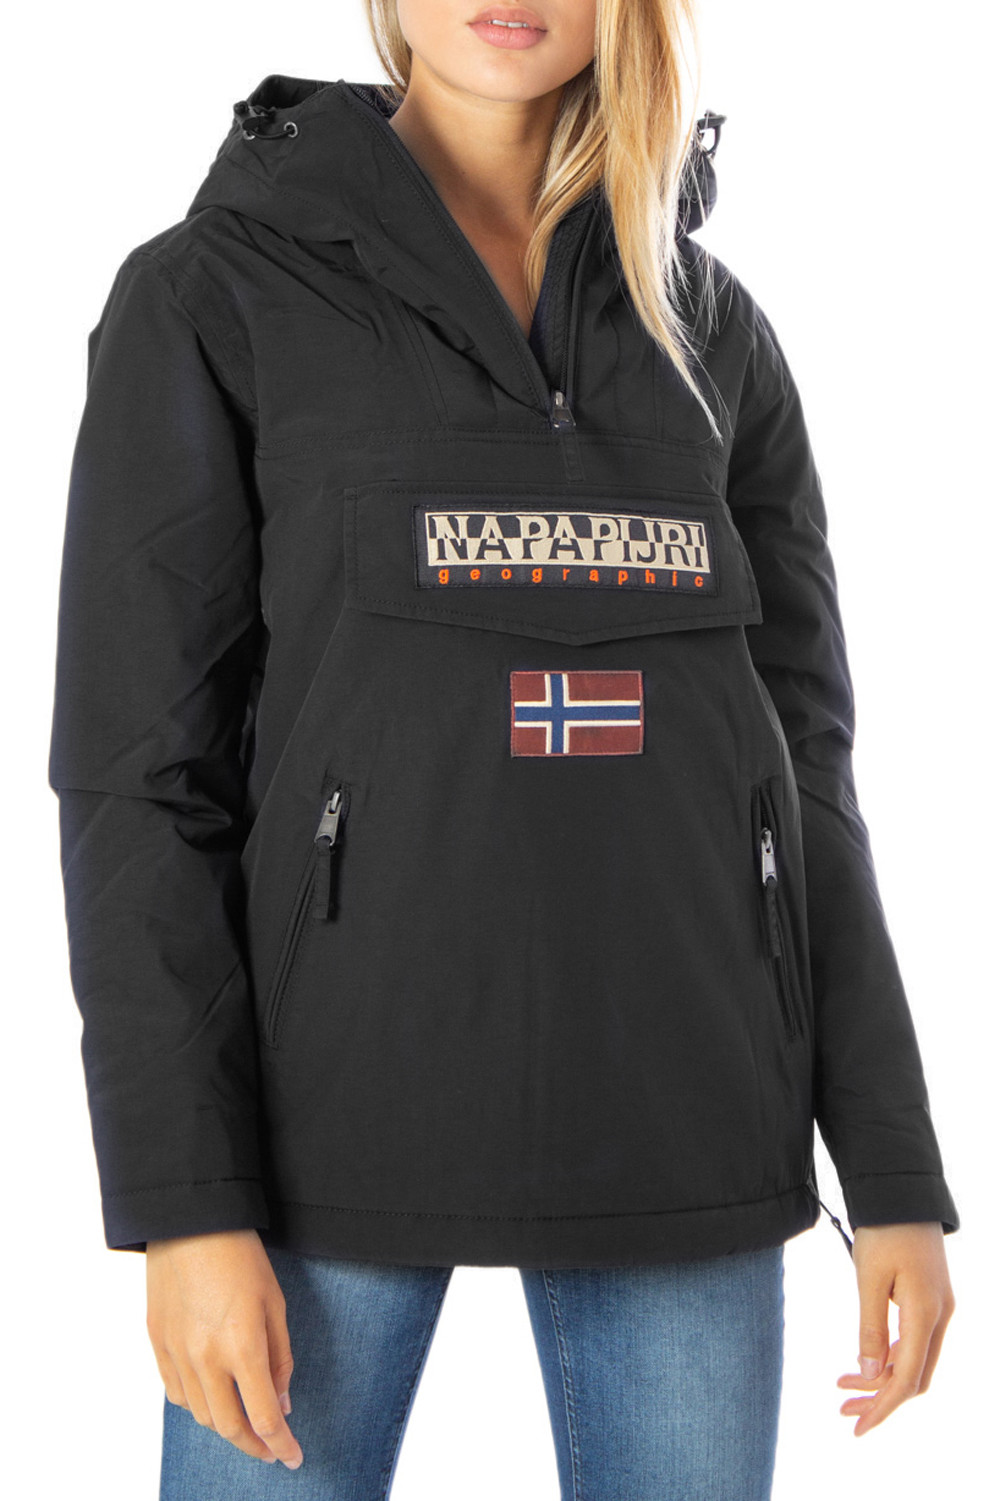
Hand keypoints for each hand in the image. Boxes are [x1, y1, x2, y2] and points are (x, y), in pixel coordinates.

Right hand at [146, 1229, 302, 1468]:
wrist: (190, 1221)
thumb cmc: (241, 1255)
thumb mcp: (275, 1302)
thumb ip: (280, 1358)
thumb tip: (281, 1403)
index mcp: (241, 1347)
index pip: (264, 1416)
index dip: (282, 1444)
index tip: (294, 1457)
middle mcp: (205, 1359)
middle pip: (229, 1427)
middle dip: (254, 1447)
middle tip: (272, 1450)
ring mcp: (175, 1353)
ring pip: (200, 1415)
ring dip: (226, 1428)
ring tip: (246, 1424)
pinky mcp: (157, 1343)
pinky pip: (176, 1393)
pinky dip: (197, 1405)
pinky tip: (212, 1398)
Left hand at [836, 1222, 955, 1435]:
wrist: (902, 1190)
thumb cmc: (883, 1230)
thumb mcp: (869, 1277)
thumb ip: (870, 1327)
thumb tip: (868, 1373)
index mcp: (927, 1314)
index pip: (906, 1378)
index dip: (883, 1407)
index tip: (858, 1426)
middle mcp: (940, 1317)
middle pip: (913, 1376)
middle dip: (880, 1397)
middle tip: (843, 1407)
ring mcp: (938, 1308)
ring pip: (913, 1359)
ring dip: (881, 1376)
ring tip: (843, 1385)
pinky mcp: (930, 1299)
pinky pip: (913, 1341)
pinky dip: (889, 1355)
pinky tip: (864, 1360)